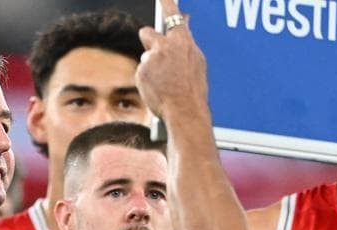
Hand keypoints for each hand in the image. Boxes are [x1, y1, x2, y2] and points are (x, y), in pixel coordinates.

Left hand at [136, 0, 206, 121]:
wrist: (184, 111)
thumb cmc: (193, 89)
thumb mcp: (195, 60)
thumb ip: (185, 41)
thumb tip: (184, 23)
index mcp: (182, 41)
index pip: (172, 15)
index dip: (166, 3)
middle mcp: (164, 46)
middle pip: (147, 32)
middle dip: (149, 39)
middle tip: (156, 52)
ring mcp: (150, 59)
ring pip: (146, 57)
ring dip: (151, 67)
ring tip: (164, 82)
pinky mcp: (141, 72)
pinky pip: (142, 73)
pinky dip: (147, 80)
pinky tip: (158, 89)